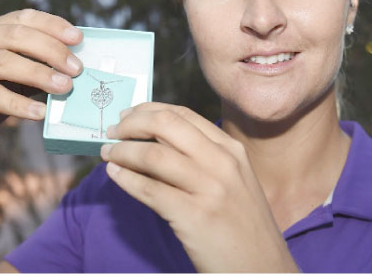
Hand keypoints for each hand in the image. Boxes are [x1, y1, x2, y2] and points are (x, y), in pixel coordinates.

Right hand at [0, 9, 82, 155]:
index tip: (78, 38)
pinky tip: (39, 113)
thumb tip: (76, 66)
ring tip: (64, 87)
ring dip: (39, 74)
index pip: (24, 17)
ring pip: (3, 62)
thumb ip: (40, 66)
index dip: (52, 25)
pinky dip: (18, 104)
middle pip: (16, 36)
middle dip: (51, 50)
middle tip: (76, 69)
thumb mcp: (19, 78)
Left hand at [100, 102, 298, 272]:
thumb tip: (154, 141)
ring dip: (123, 151)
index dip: (149, 110)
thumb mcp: (235, 180)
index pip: (183, 115)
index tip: (128, 115)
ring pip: (154, 155)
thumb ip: (204, 158)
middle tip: (113, 131)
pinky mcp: (194, 216)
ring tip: (109, 154)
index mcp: (232, 150)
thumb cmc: (243, 225)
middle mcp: (223, 162)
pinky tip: (115, 175)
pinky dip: (126, 179)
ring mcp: (210, 188)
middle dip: (131, 124)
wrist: (263, 266)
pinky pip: (150, 190)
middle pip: (166, 125)